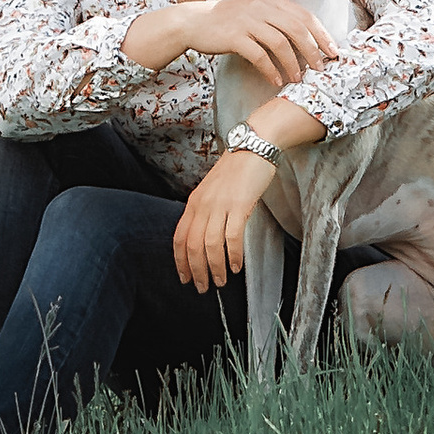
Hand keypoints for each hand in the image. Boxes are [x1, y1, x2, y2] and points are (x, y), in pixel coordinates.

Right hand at [123, 0, 338, 87]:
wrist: (195, 22)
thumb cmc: (230, 21)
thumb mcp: (256, 13)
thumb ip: (279, 21)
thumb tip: (307, 41)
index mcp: (271, 0)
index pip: (305, 15)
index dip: (322, 34)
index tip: (333, 52)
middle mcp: (262, 7)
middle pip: (297, 29)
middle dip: (313, 51)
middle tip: (321, 69)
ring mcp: (248, 21)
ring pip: (280, 43)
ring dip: (293, 64)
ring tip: (298, 80)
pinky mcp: (235, 36)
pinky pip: (259, 55)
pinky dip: (271, 70)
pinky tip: (276, 81)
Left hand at [172, 145, 282, 294]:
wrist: (253, 146)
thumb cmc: (236, 169)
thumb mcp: (212, 190)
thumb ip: (205, 210)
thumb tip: (203, 237)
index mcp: (194, 202)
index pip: (180, 237)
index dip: (180, 261)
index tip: (184, 277)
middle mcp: (203, 205)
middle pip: (193, 246)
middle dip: (196, 271)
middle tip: (203, 287)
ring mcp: (220, 205)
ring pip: (210, 245)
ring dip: (215, 268)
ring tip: (221, 281)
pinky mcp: (239, 205)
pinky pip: (232, 237)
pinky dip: (233, 255)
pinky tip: (237, 265)